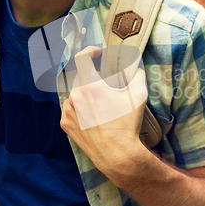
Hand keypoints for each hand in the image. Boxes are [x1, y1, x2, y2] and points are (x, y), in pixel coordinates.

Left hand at [60, 46, 147, 173]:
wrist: (117, 154)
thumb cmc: (127, 125)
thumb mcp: (139, 95)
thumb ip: (137, 74)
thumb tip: (135, 67)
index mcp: (90, 86)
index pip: (82, 58)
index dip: (90, 51)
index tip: (97, 53)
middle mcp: (75, 96)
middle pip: (80, 76)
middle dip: (93, 75)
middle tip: (106, 83)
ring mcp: (68, 111)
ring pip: (74, 92)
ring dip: (86, 91)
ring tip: (100, 102)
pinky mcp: (66, 124)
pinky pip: (70, 108)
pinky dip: (79, 106)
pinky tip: (92, 114)